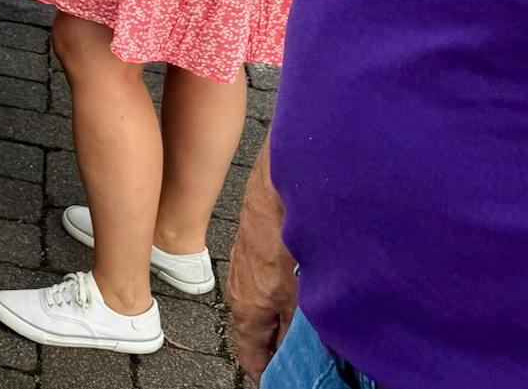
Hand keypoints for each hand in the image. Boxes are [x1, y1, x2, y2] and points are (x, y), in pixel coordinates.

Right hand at [228, 141, 297, 382]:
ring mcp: (247, 262)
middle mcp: (241, 287)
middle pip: (258, 328)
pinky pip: (271, 278)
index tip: (281, 381)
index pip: (249, 354)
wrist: (281, 184)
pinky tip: (309, 284)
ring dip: (285, 316)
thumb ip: (298, 333)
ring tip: (311, 324)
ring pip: (266, 302)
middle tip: (306, 357)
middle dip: (279, 345)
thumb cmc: (284, 236)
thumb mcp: (299, 299)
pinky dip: (287, 290)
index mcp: (246, 308)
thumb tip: (301, 359)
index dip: (266, 373)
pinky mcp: (258, 241)